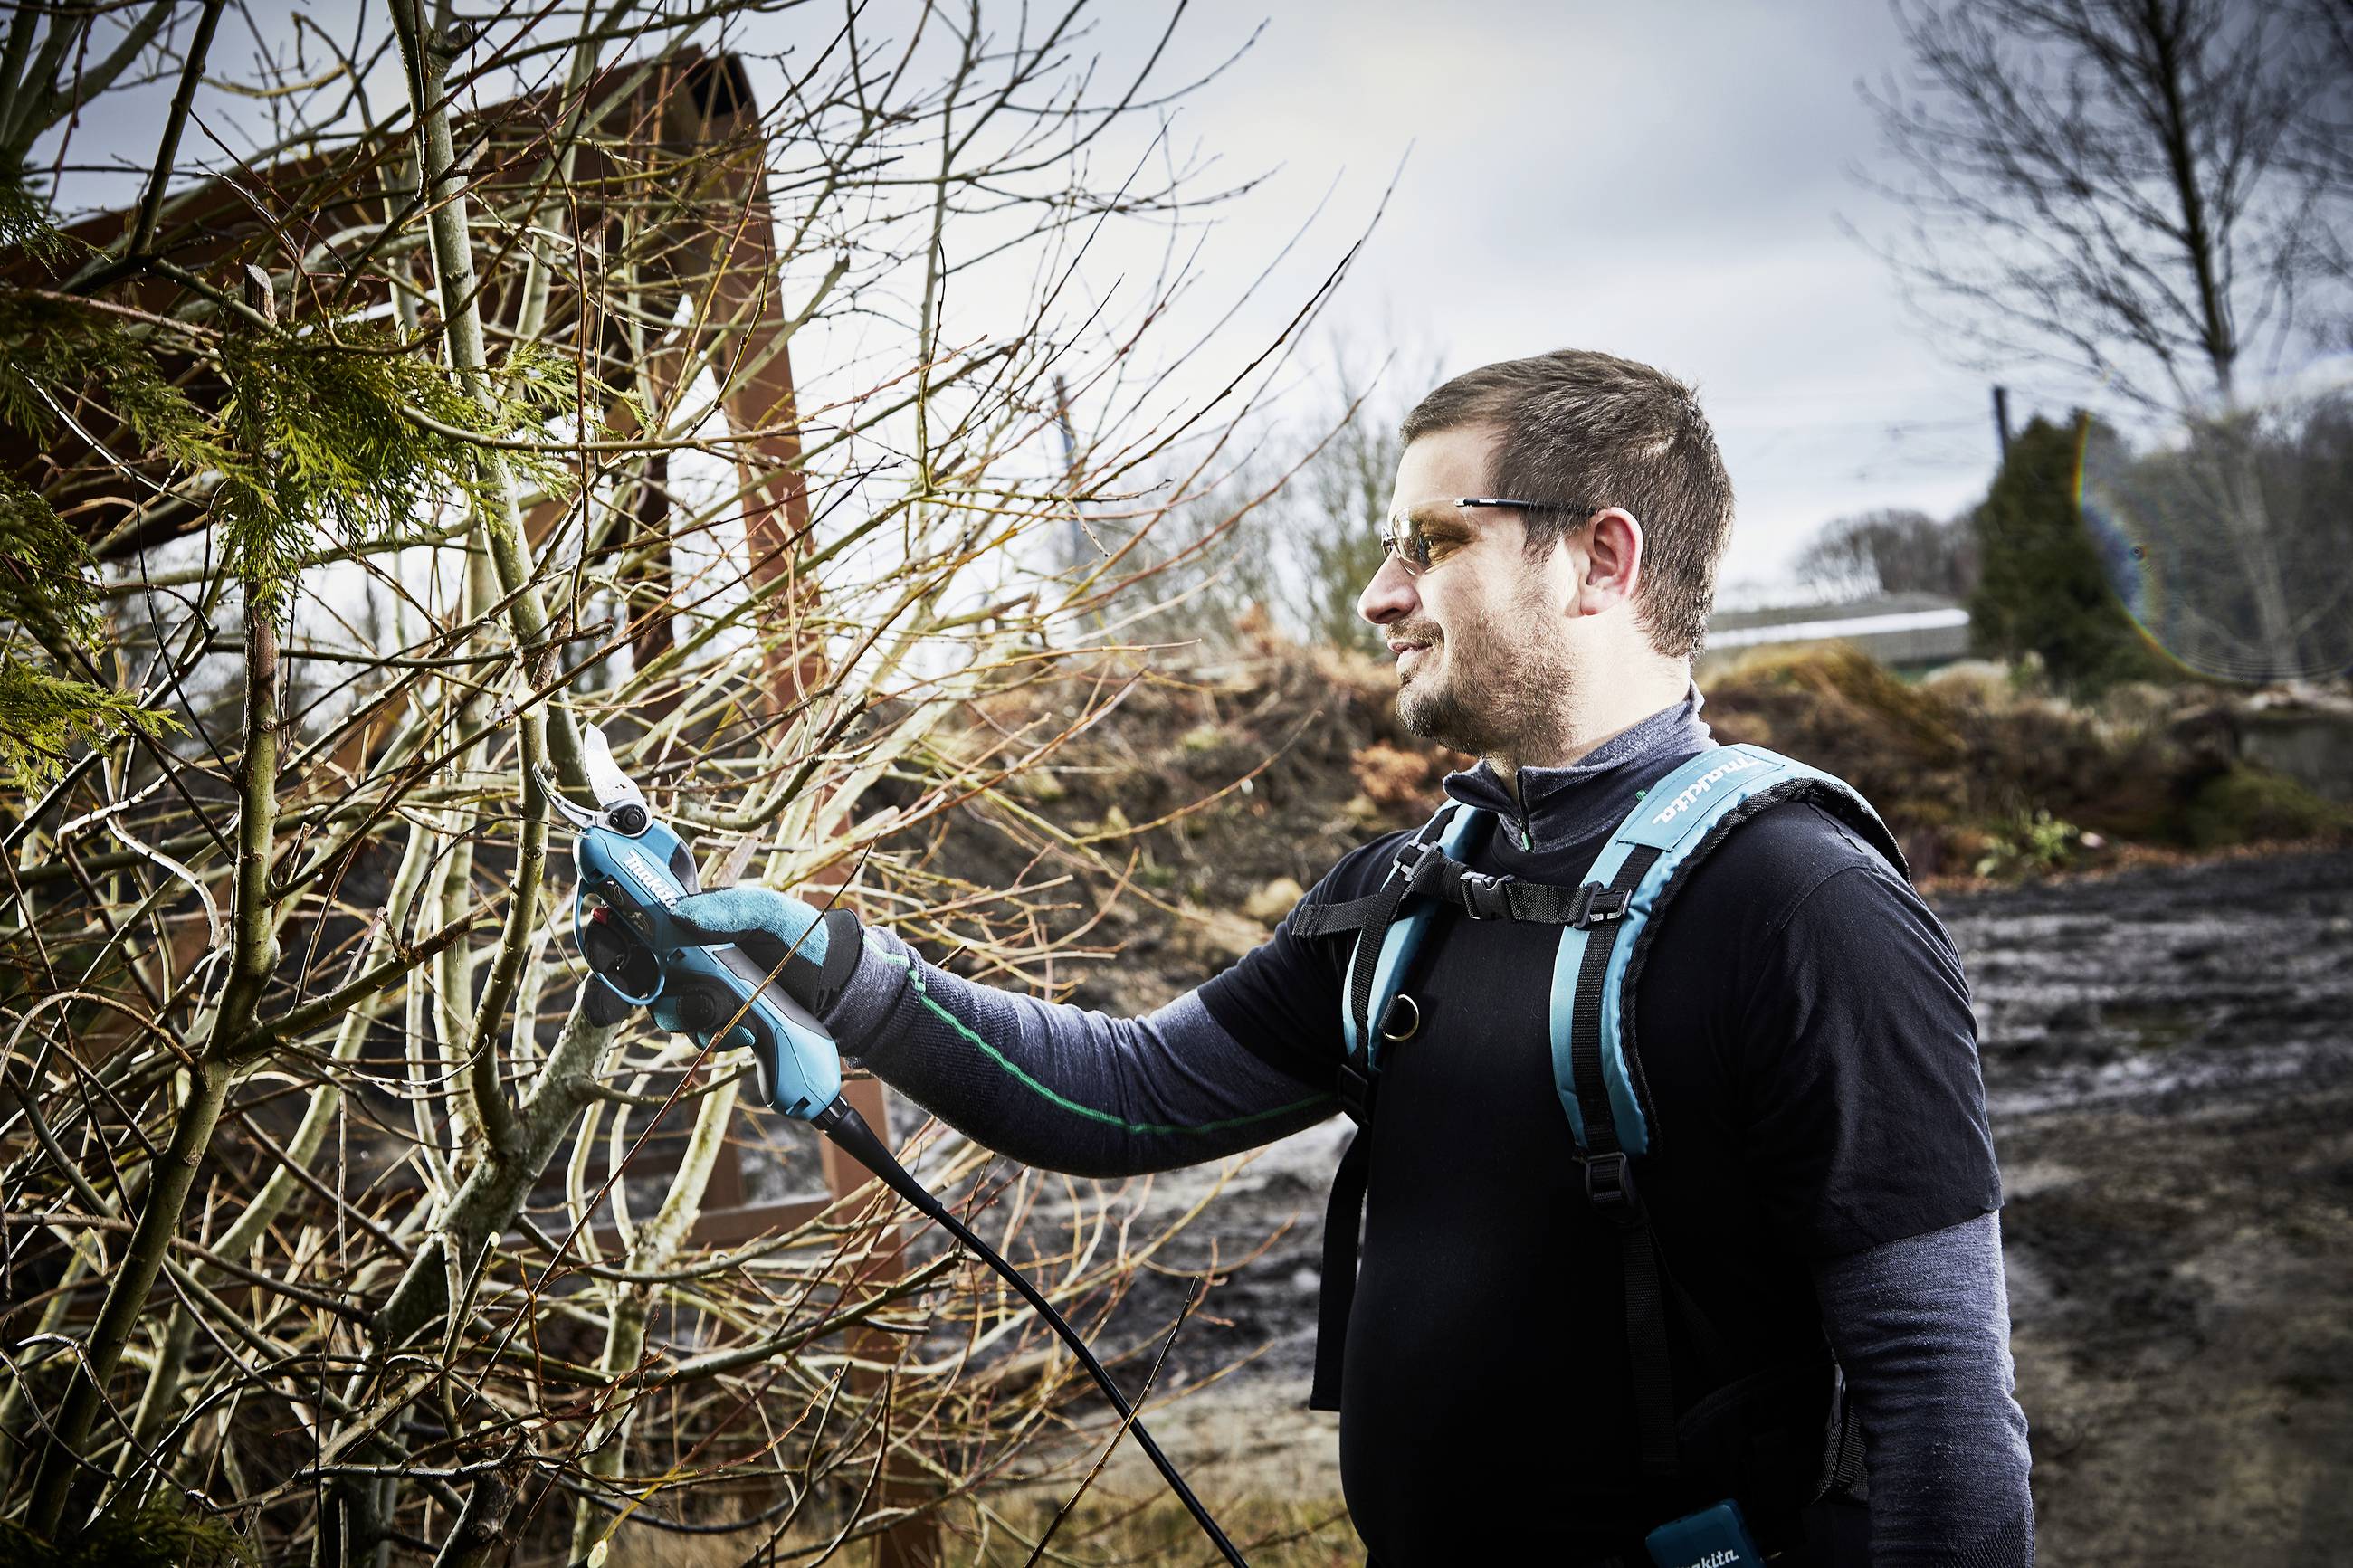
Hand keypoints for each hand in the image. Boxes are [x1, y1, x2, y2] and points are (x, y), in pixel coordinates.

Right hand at [663, 885, 857, 1019]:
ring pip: (674, 1013)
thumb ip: (729, 908)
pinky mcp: (720, 1023)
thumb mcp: (770, 912)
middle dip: (676, 994)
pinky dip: (723, 1034)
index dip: (634, 947)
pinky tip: (750, 1029)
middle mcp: (693, 960)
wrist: (835, 985)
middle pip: (653, 982)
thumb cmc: (802, 937)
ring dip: (701, 1016)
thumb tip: (678, 914)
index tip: (646, 962)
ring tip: (736, 1013)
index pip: (648, 934)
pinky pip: (701, 1036)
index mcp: (697, 925)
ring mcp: (705, 993)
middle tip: (708, 997)